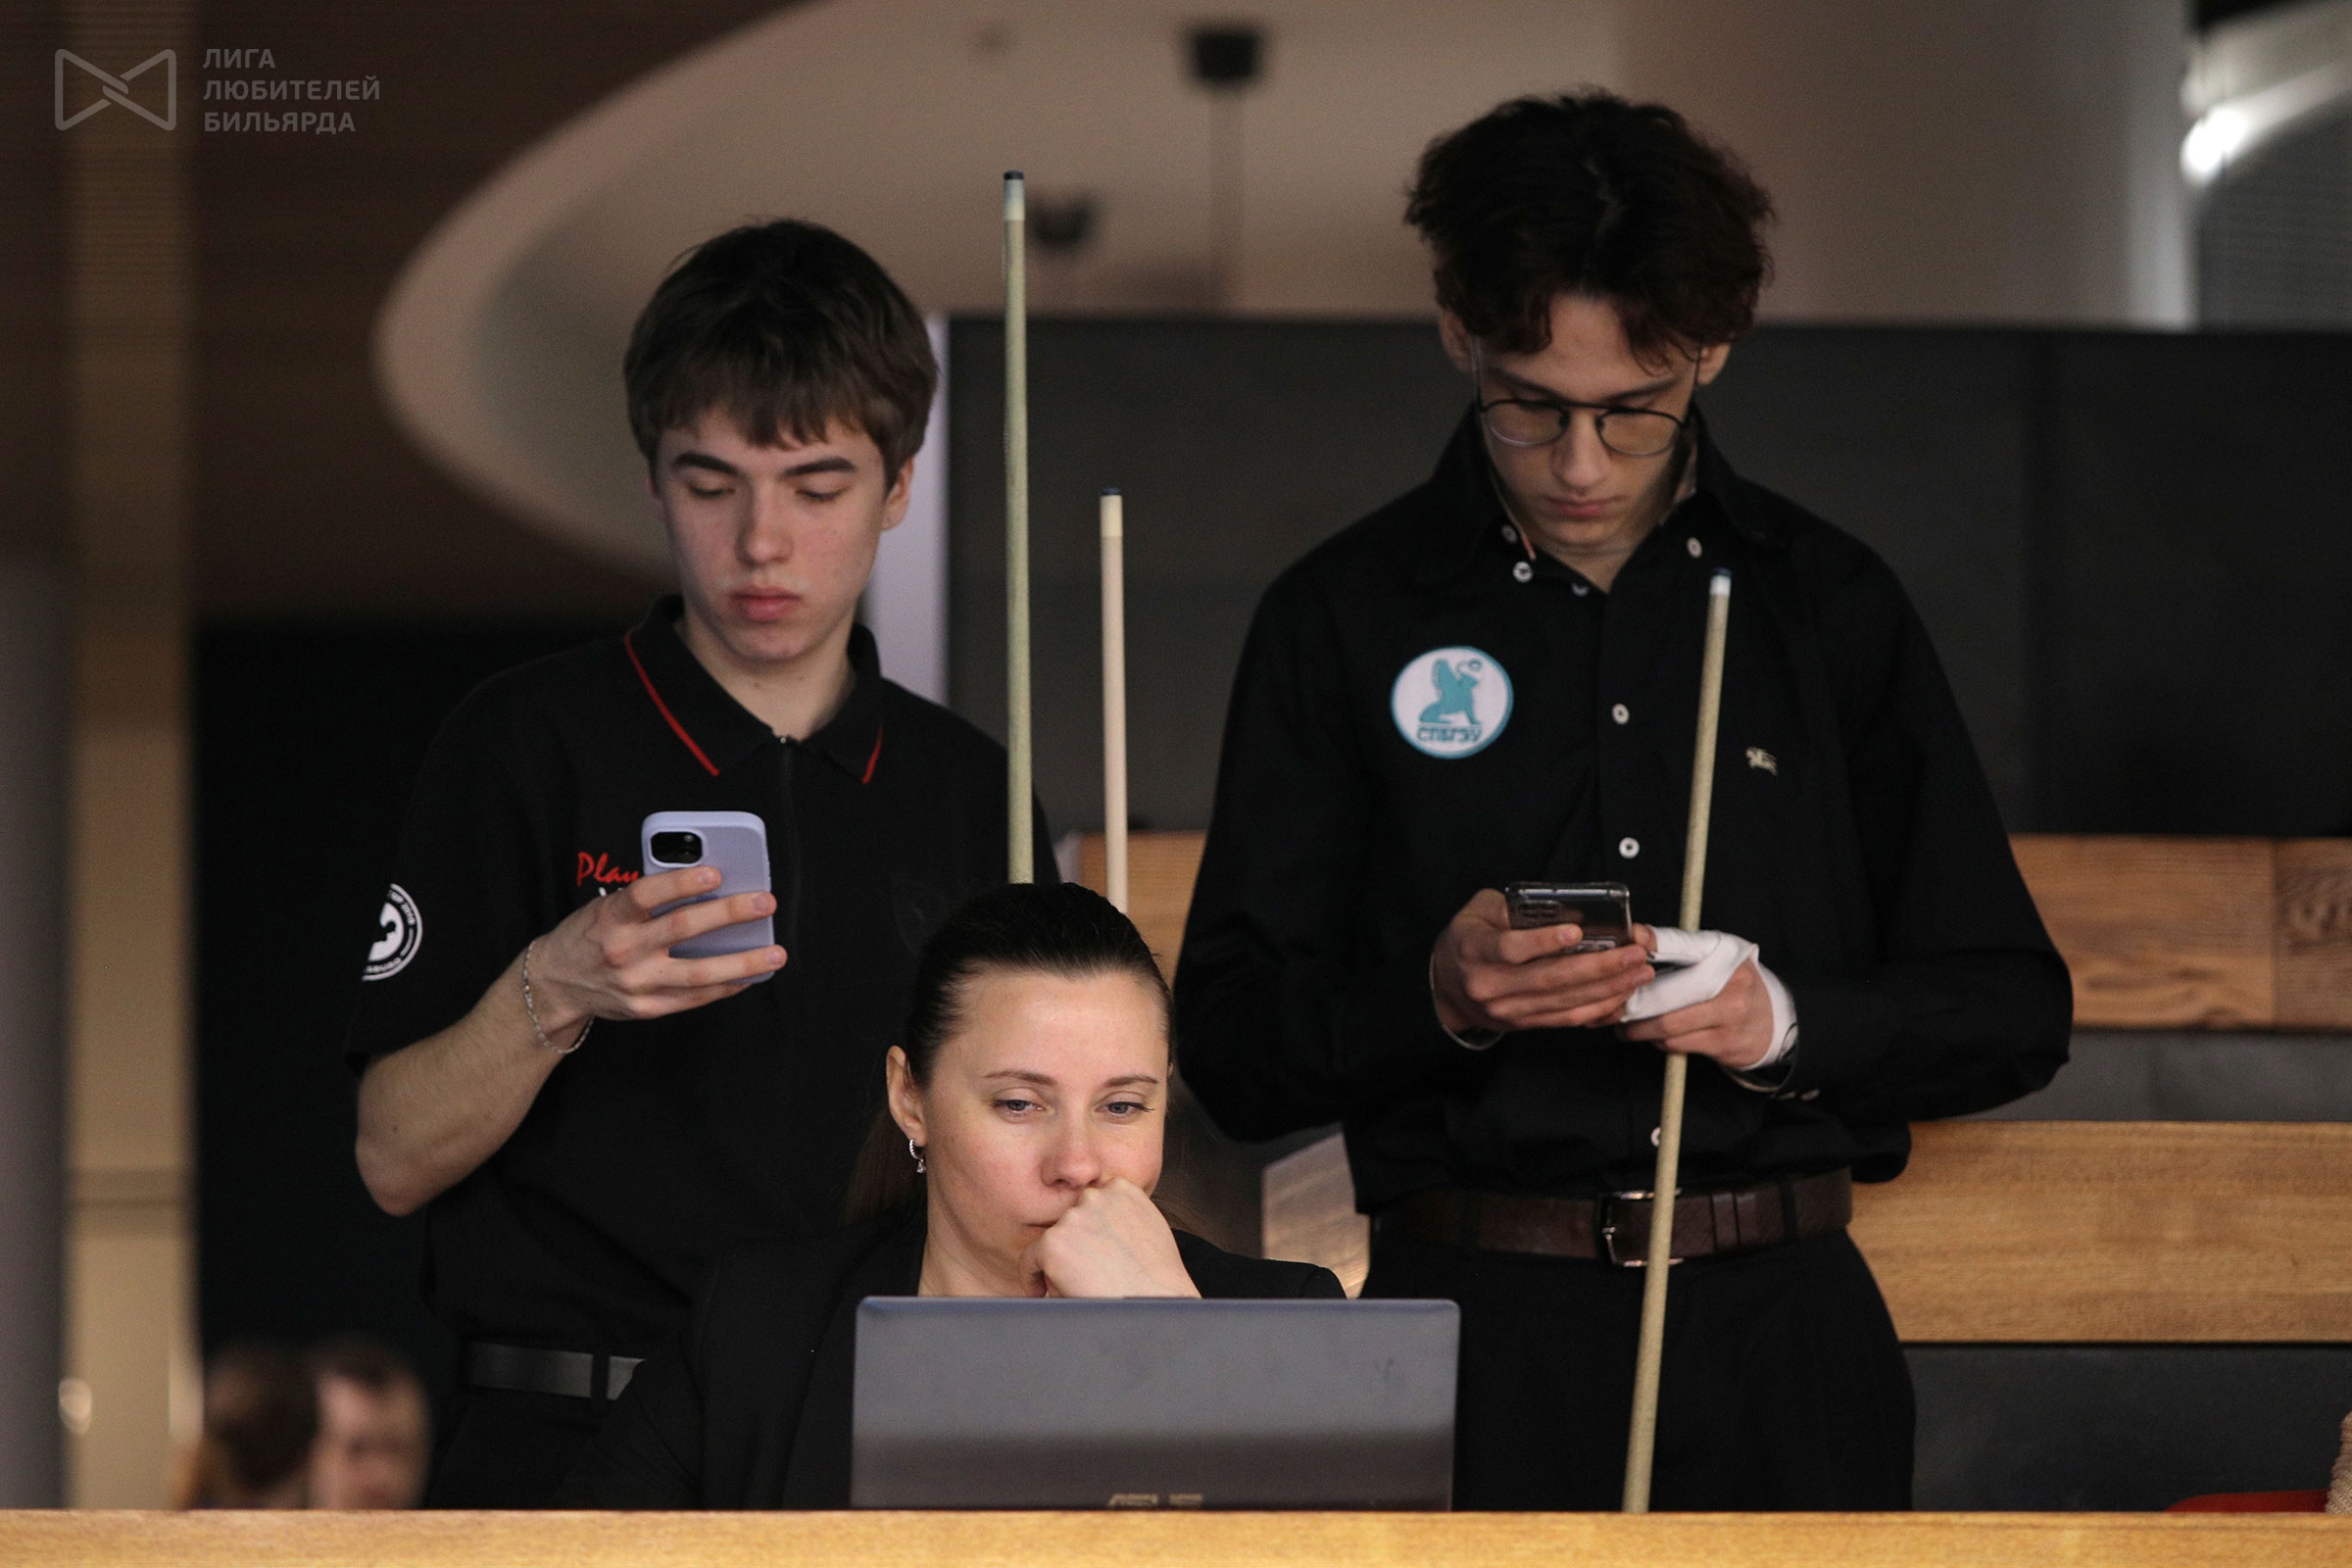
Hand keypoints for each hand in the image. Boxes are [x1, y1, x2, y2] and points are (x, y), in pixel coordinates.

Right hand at [523, 865, 785, 1040]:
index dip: (681, 883)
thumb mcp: (607, 907)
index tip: (714, 873)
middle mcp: (624, 950)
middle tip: (764, 904)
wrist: (554, 984)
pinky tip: (748, 976)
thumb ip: (648, 899)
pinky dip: (725, 986)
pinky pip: (694, 998)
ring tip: (775, 953)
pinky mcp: (646, 1008)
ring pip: (698, 973)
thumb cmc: (591, 935)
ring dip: (742, 963)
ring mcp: (636, 983)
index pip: (646, 894)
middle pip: (682, 929)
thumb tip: (707, 885)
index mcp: (612, 917)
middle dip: (729, 914)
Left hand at [1024, 1178, 1200, 1298]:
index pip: (1093, 1203)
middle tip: (1087, 1276)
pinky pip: (1030, 1260)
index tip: (1090, 1252)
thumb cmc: (1157, 1279)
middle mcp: (1096, 1195)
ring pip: (1053, 1242)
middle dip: (1076, 1246)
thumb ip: (1123, 1217)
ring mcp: (1073, 1217)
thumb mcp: (1148, 1230)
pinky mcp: (1053, 1242)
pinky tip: (1042, 1292)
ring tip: (1079, 1287)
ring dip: (1061, 1263)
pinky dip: (1032, 1278)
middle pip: (1072, 1221)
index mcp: (1122, 1189)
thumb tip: (1099, 1227)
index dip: (1090, 1231)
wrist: (1156, 1303)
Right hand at [1430, 889, 1655, 1034]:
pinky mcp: (1524, 1023)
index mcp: (1475, 950)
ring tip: (1638, 973)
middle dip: (1599, 967)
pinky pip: (1566, 1019)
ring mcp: (1508, 1009)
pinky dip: (1598, 1009)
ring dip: (1608, 988)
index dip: (1544, 942)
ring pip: (1564, 1002)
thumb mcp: (1478, 911)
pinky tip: (1621, 995)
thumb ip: (1512, 907)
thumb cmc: (1468, 940)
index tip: (1576, 932)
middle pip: (1549, 979)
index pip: (1510, 949)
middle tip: (1633, 954)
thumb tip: (1561, 909)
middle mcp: (1490, 985)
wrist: (1446, 986)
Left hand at [1621, 956, 1774, 1068]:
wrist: (1776, 1022)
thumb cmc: (1733, 985)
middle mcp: (1730, 979)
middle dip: (1631, 1003)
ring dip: (1639, 1028)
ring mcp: (1729, 1013)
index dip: (1651, 942)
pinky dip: (1659, 1041)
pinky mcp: (1724, 1042)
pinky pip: (1677, 1043)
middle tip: (1611, 1007)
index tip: (1628, 943)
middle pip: (1665, 991)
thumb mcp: (1717, 957)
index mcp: (1724, 952)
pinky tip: (1654, 1037)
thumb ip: (1680, 950)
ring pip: (1666, 1023)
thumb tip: (1634, 944)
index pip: (1681, 943)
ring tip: (1626, 1026)